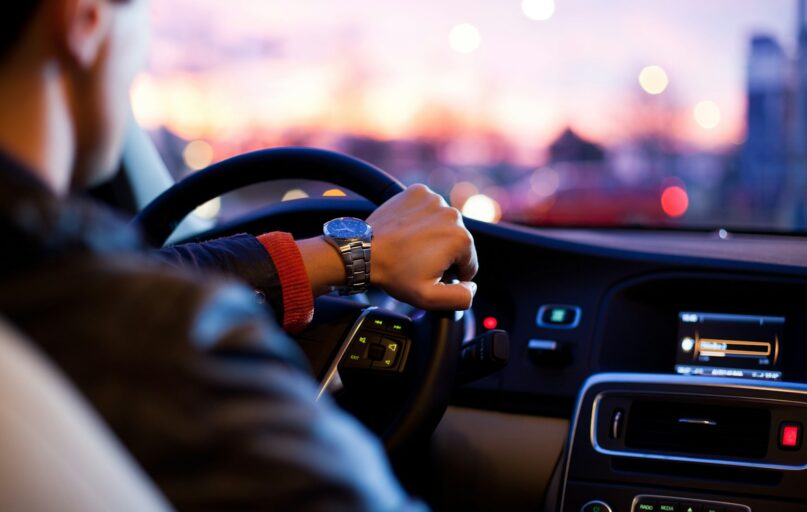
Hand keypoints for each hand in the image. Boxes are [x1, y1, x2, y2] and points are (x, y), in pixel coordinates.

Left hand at [366, 184, 477, 309]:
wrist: (364, 251)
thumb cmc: (394, 273)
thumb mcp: (429, 298)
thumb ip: (460, 297)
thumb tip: (472, 287)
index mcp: (461, 239)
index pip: (469, 263)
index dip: (452, 274)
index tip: (430, 274)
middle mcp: (452, 214)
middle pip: (457, 241)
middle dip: (443, 253)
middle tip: (418, 261)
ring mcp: (434, 199)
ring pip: (443, 224)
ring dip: (433, 235)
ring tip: (411, 246)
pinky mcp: (418, 192)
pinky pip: (428, 208)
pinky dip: (422, 218)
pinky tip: (408, 230)